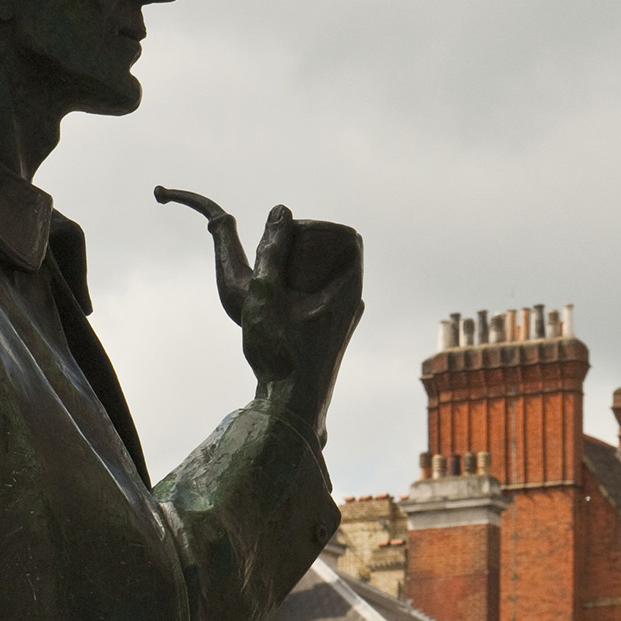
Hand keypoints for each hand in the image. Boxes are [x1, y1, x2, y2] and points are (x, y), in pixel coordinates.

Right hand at [242, 205, 362, 442]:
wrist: (292, 410)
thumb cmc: (279, 354)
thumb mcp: (266, 295)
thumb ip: (271, 252)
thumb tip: (282, 210)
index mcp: (350, 289)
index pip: (350, 240)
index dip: (322, 229)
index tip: (293, 234)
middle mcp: (355, 304)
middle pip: (340, 260)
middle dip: (311, 248)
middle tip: (279, 250)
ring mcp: (346, 324)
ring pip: (332, 283)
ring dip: (308, 271)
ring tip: (275, 273)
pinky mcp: (333, 339)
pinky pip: (325, 301)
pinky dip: (307, 291)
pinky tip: (282, 299)